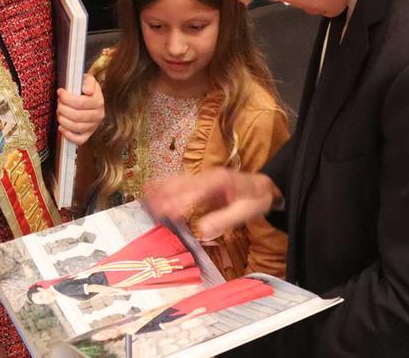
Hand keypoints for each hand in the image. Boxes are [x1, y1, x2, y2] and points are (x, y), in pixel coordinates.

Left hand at [56, 73, 104, 145]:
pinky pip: (78, 140)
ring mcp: (93, 126)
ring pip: (75, 127)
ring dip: (62, 119)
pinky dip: (67, 134)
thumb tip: (87, 91)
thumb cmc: (85, 89)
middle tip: (58, 103)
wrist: (90, 99)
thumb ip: (88, 81)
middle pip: (76, 116)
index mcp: (99, 101)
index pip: (80, 103)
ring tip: (59, 112)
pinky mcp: (88, 135)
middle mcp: (98, 115)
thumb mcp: (88, 80)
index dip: (67, 98)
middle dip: (63, 109)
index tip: (60, 92)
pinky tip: (61, 126)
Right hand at [144, 167, 280, 239]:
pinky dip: (164, 184)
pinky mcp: (200, 181)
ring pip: (177, 180)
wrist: (263, 187)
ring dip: (161, 189)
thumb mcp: (245, 213)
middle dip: (164, 196)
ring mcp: (203, 176)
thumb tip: (202, 232)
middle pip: (181, 184)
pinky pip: (179, 181)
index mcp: (219, 182)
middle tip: (149, 209)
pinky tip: (152, 189)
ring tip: (145, 199)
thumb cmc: (255, 200)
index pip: (195, 193)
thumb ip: (224, 221)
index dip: (179, 202)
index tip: (166, 213)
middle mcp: (208, 176)